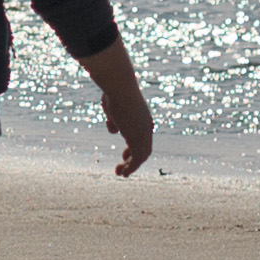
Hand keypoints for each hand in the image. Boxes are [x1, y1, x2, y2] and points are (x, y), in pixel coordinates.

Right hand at [87, 47, 155, 177]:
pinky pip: (136, 158)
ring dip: (131, 167)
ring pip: (141, 156)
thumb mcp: (113, 106)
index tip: (124, 156)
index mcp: (144, 118)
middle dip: (134, 160)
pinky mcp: (136, 137)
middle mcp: (146, 127)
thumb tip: (114, 129)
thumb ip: (114, 119)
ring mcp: (143, 132)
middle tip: (122, 167)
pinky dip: (131, 167)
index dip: (134, 149)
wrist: (119, 84)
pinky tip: (123, 173)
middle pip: (145, 149)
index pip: (143, 139)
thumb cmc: (114, 91)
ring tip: (121, 174)